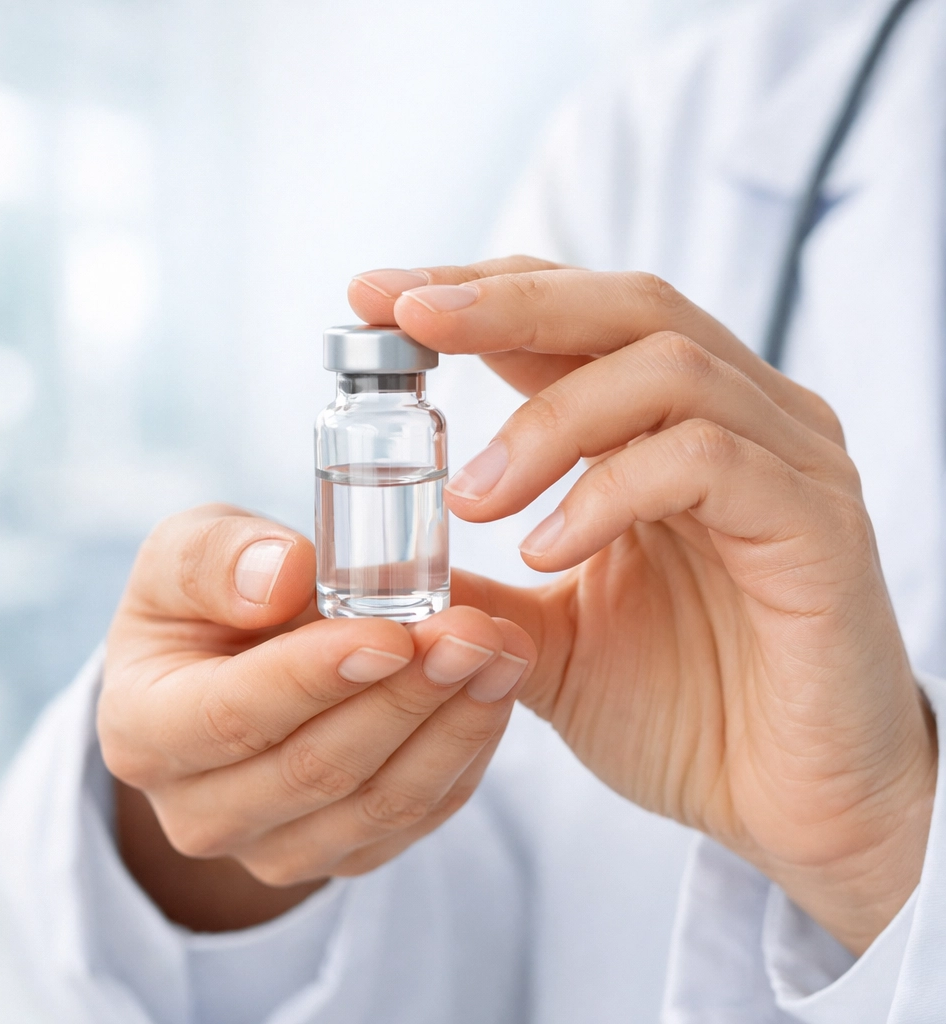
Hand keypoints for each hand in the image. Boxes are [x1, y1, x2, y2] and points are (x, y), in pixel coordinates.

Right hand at [99, 505, 534, 929]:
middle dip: (406, 696)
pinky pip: (415, 818)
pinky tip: (495, 690)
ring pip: (378, 803)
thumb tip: (281, 577)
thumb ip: (216, 558)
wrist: (224, 670)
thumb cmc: (207, 601)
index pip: (231, 715)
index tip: (392, 633)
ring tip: (504, 652)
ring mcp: (274, 847)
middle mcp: (200, 811)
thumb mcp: (187, 555)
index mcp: (144, 731)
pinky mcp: (342, 853)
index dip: (316, 675)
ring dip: (452, 726)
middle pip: (317, 769)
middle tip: (475, 632)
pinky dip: (464, 752)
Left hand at [349, 258, 938, 953]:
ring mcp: (788, 462)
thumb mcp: (552, 640)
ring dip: (547, 422)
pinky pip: (709, 463)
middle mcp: (738, 421)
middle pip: (625, 305)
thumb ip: (483, 592)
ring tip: (472, 499)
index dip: (480, 293)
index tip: (379, 296)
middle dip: (504, 303)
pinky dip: (609, 492)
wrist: (792, 809)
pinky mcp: (817, 524)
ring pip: (665, 368)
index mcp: (671, 431)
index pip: (575, 319)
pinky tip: (547, 550)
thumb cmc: (688, 713)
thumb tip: (384, 569)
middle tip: (407, 316)